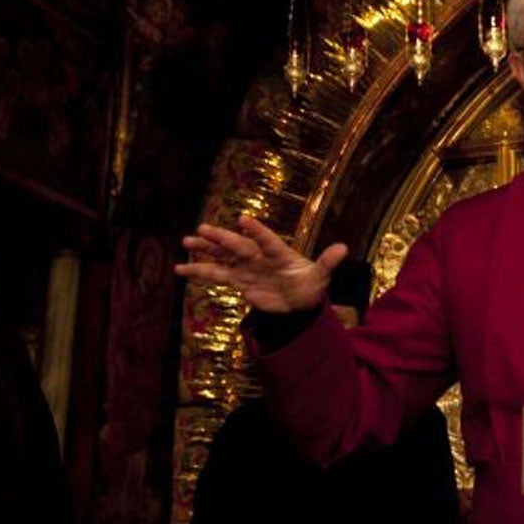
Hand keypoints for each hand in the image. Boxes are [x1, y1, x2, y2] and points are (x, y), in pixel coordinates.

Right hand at [178, 216, 347, 314]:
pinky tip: (180, 268)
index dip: (256, 231)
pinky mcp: (238, 281)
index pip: (267, 240)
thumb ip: (327, 263)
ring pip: (223, 256)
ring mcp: (247, 267)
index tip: (243, 220)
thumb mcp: (321, 277)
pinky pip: (216, 275)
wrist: (299, 302)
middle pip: (239, 246)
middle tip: (203, 228)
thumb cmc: (311, 285)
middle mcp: (260, 256)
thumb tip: (344, 248)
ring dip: (205, 249)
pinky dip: (198, 272)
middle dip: (222, 238)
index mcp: (279, 253)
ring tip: (187, 241)